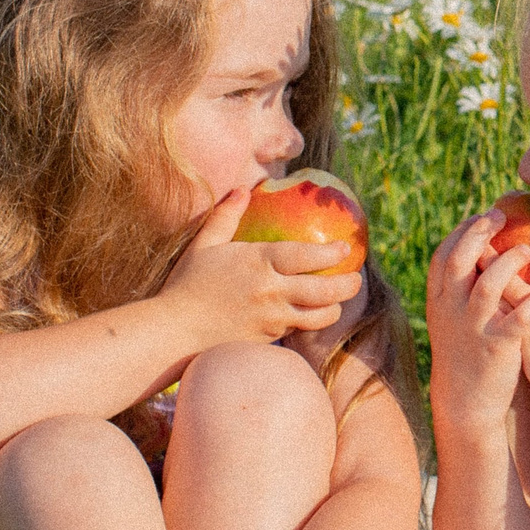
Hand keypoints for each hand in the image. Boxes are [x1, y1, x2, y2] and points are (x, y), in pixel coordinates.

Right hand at [162, 187, 362, 346]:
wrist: (173, 330)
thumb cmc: (186, 284)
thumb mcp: (204, 245)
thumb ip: (226, 216)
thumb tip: (242, 189)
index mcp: (259, 262)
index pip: (307, 257)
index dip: (332, 254)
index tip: (346, 249)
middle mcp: (271, 291)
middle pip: (323, 291)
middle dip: (347, 286)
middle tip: (356, 280)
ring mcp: (271, 319)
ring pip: (317, 317)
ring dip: (333, 309)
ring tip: (337, 302)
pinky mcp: (266, 339)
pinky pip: (296, 330)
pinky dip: (307, 323)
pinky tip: (309, 317)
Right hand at [425, 210, 529, 440]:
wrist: (466, 401)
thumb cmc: (468, 349)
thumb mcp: (455, 315)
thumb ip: (464, 285)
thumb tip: (482, 246)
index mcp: (441, 300)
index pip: (444, 255)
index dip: (463, 231)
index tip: (484, 215)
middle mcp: (452, 311)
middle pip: (459, 262)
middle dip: (478, 234)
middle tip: (500, 215)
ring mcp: (473, 330)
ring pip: (486, 288)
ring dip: (506, 264)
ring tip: (526, 250)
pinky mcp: (497, 349)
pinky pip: (514, 323)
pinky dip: (529, 306)